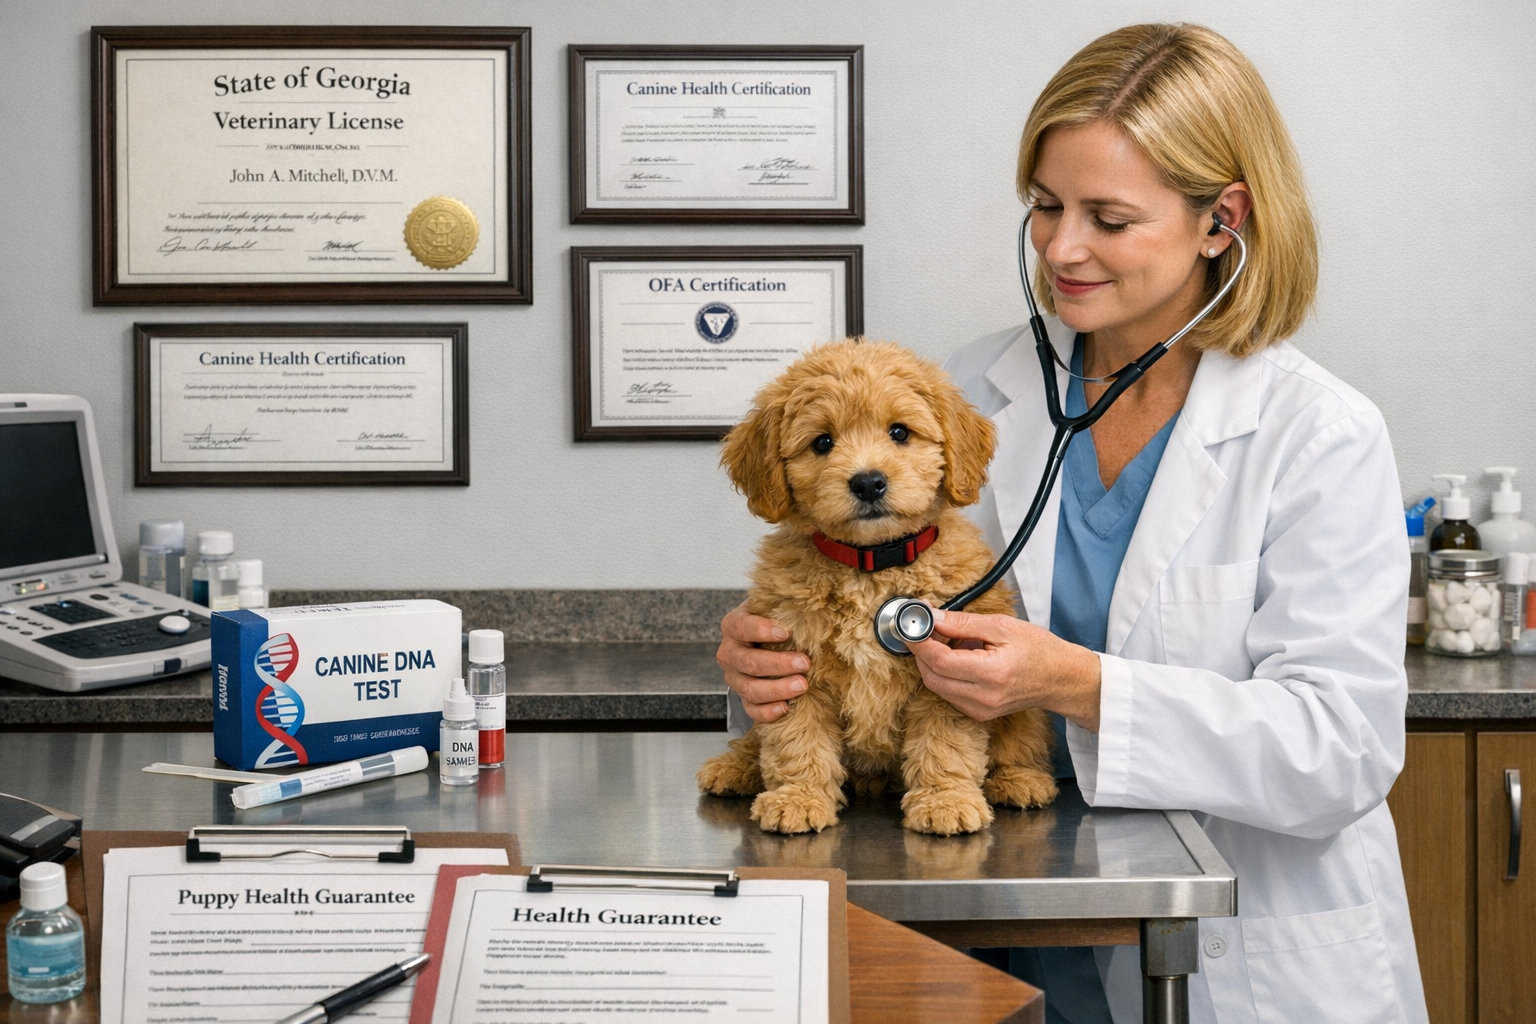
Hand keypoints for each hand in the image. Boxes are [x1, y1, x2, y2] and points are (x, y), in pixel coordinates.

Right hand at [717, 601, 809, 723]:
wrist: (767, 639)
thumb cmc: (775, 619)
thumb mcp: (775, 606)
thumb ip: (786, 605)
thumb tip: (809, 607)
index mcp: (733, 625)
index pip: (741, 627)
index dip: (762, 630)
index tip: (786, 632)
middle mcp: (729, 653)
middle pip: (748, 662)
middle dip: (777, 664)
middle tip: (804, 663)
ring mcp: (734, 678)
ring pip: (749, 689)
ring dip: (777, 689)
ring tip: (802, 685)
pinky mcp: (743, 697)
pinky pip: (751, 709)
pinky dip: (767, 712)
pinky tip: (786, 708)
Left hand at [904, 607, 1102, 730]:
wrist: (1061, 679)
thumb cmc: (1039, 649)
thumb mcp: (1002, 626)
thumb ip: (963, 623)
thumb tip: (931, 617)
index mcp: (992, 673)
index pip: (940, 661)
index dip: (920, 641)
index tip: (912, 624)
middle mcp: (983, 698)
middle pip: (932, 677)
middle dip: (921, 652)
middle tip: (924, 628)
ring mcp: (980, 710)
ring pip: (937, 686)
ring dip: (932, 662)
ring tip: (946, 640)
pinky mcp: (979, 713)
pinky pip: (949, 693)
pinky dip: (945, 673)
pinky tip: (957, 656)